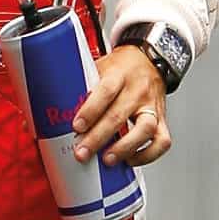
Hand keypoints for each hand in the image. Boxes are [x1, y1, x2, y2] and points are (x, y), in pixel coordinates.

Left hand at [73, 48, 171, 168]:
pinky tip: (130, 159)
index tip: (77, 127)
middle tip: (83, 152)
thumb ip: (84, 87)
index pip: (106, 91)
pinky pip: (162, 141)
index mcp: (119, 75)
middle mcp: (138, 90)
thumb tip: (56, 109)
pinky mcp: (162, 119)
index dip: (91, 110)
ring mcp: (152, 106)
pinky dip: (147, 155)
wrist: (149, 60)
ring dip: (125, 148)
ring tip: (108, 159)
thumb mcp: (100, 68)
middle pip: (119, 115)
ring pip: (145, 130)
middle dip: (98, 138)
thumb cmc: (121, 68)